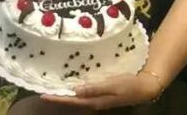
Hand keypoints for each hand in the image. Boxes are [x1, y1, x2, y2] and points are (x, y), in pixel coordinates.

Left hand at [41, 71, 159, 108]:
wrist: (143, 88)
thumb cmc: (128, 85)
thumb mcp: (112, 84)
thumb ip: (95, 88)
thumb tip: (77, 91)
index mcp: (95, 101)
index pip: (72, 100)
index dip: (58, 98)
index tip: (43, 95)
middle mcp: (94, 102)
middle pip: (72, 101)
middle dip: (58, 97)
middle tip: (43, 91)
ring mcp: (98, 99)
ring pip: (77, 98)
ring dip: (66, 94)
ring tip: (53, 88)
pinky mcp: (101, 94)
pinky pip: (84, 93)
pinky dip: (75, 90)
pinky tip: (71, 84)